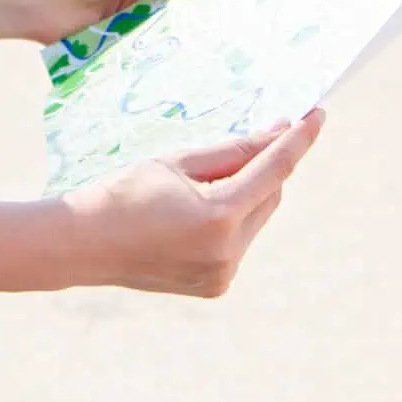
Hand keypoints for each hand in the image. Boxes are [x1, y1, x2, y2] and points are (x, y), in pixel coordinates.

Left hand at [18, 0, 209, 46]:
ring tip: (224, 45)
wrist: (39, 5)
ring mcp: (145, 18)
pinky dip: (172, 51)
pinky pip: (158, 46)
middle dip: (211, 8)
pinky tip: (191, 61)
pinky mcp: (134, 43)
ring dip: (194, 33)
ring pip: (178, 24)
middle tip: (241, 22)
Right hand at [62, 111, 325, 297]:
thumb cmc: (125, 192)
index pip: (274, 169)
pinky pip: (239, 242)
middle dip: (265, 166)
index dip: (298, 139)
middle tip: (254, 137)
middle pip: (270, 195)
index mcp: (218, 217)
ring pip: (256, 219)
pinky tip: (193, 212)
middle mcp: (228, 253)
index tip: (317, 115)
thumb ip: (232, 151)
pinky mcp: (216, 286)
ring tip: (201, 183)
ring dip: (247, 194)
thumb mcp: (178, 161)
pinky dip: (231, 219)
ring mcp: (223, 274)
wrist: (83, 244)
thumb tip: (276, 134)